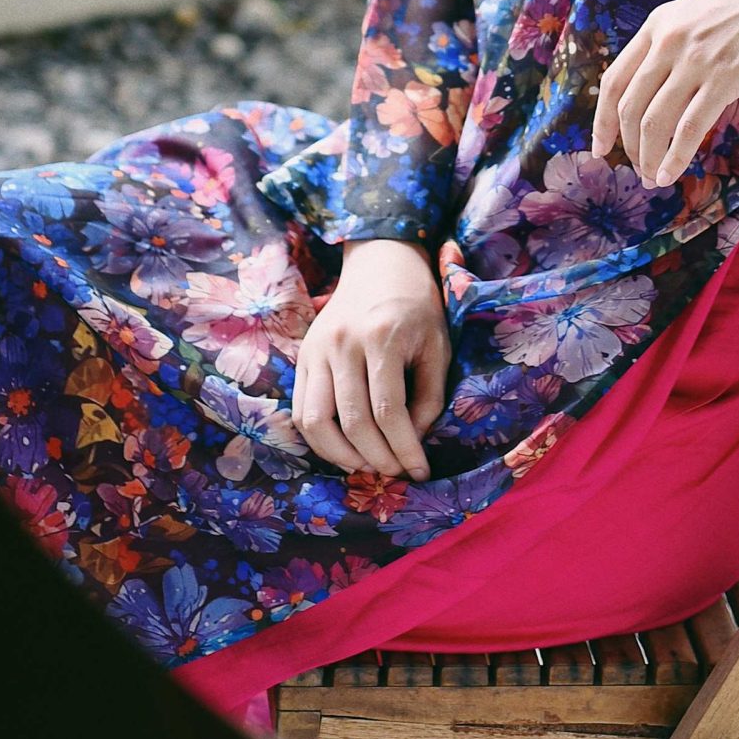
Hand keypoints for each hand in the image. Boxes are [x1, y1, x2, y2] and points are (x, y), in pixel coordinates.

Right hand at [291, 237, 450, 481]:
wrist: (380, 264)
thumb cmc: (416, 307)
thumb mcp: (438, 345)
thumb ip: (429, 396)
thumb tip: (411, 442)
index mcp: (382, 336)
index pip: (388, 409)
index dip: (405, 449)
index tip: (420, 472)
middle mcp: (343, 343)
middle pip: (353, 421)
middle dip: (378, 459)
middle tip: (397, 473)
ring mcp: (317, 350)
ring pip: (316, 421)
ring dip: (342, 456)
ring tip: (369, 466)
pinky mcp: (303, 357)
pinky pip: (301, 410)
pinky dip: (319, 439)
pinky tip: (344, 449)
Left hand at [591, 0, 738, 188]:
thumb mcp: (697, 15)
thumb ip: (674, 45)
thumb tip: (660, 88)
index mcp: (657, 25)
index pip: (613, 81)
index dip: (602, 120)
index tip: (600, 146)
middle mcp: (668, 41)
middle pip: (629, 107)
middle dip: (628, 145)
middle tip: (637, 169)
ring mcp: (696, 60)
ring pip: (655, 122)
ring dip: (649, 157)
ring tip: (654, 177)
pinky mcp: (726, 77)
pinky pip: (690, 127)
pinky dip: (676, 156)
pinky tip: (673, 173)